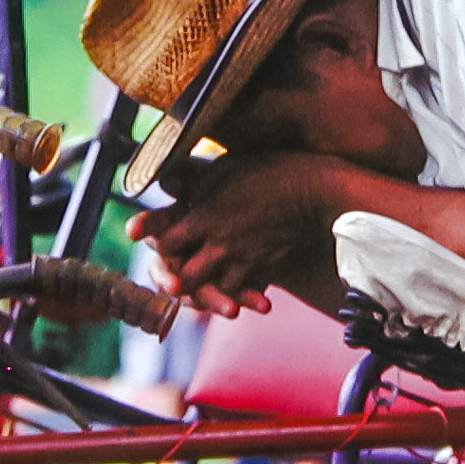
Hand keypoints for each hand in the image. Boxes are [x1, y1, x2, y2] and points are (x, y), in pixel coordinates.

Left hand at [126, 152, 342, 317]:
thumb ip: (190, 179)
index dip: (156, 243)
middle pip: (184, 277)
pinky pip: (244, 293)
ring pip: (212, 291)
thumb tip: (162, 179)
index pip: (166, 243)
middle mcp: (220, 244)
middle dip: (174, 277)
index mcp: (204, 217)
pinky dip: (236, 295)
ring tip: (199, 285)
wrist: (313, 191)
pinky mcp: (264, 270)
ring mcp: (243, 261)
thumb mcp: (223, 168)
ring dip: (204, 292)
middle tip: (170, 271)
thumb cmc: (268, 171)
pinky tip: (233, 290)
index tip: (151, 239)